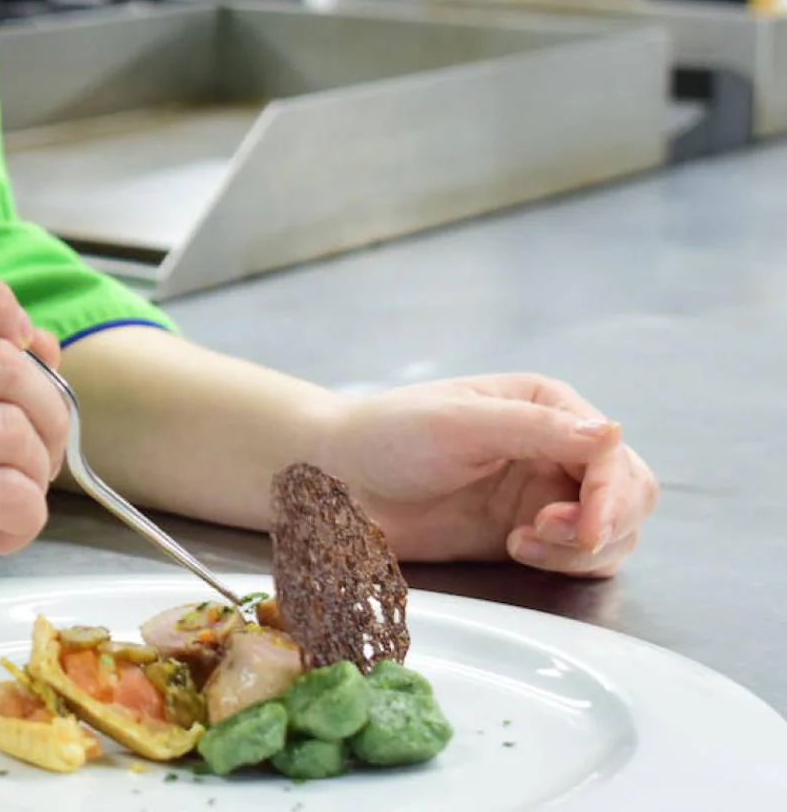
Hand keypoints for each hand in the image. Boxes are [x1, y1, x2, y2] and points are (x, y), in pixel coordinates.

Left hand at [317, 374, 657, 577]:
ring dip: (584, 547)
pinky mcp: (526, 532)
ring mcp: (543, 492)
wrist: (335, 480)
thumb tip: (612, 432)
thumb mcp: (458, 423)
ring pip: (615, 530)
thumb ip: (535, 429)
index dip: (611, 493)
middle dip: (606, 522)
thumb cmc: (386, 435)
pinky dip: (568, 562)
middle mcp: (555, 446)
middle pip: (631, 492)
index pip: (611, 453)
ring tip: (524, 542)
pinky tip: (518, 549)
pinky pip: (581, 556)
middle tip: (548, 534)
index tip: (587, 527)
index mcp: (546, 405)